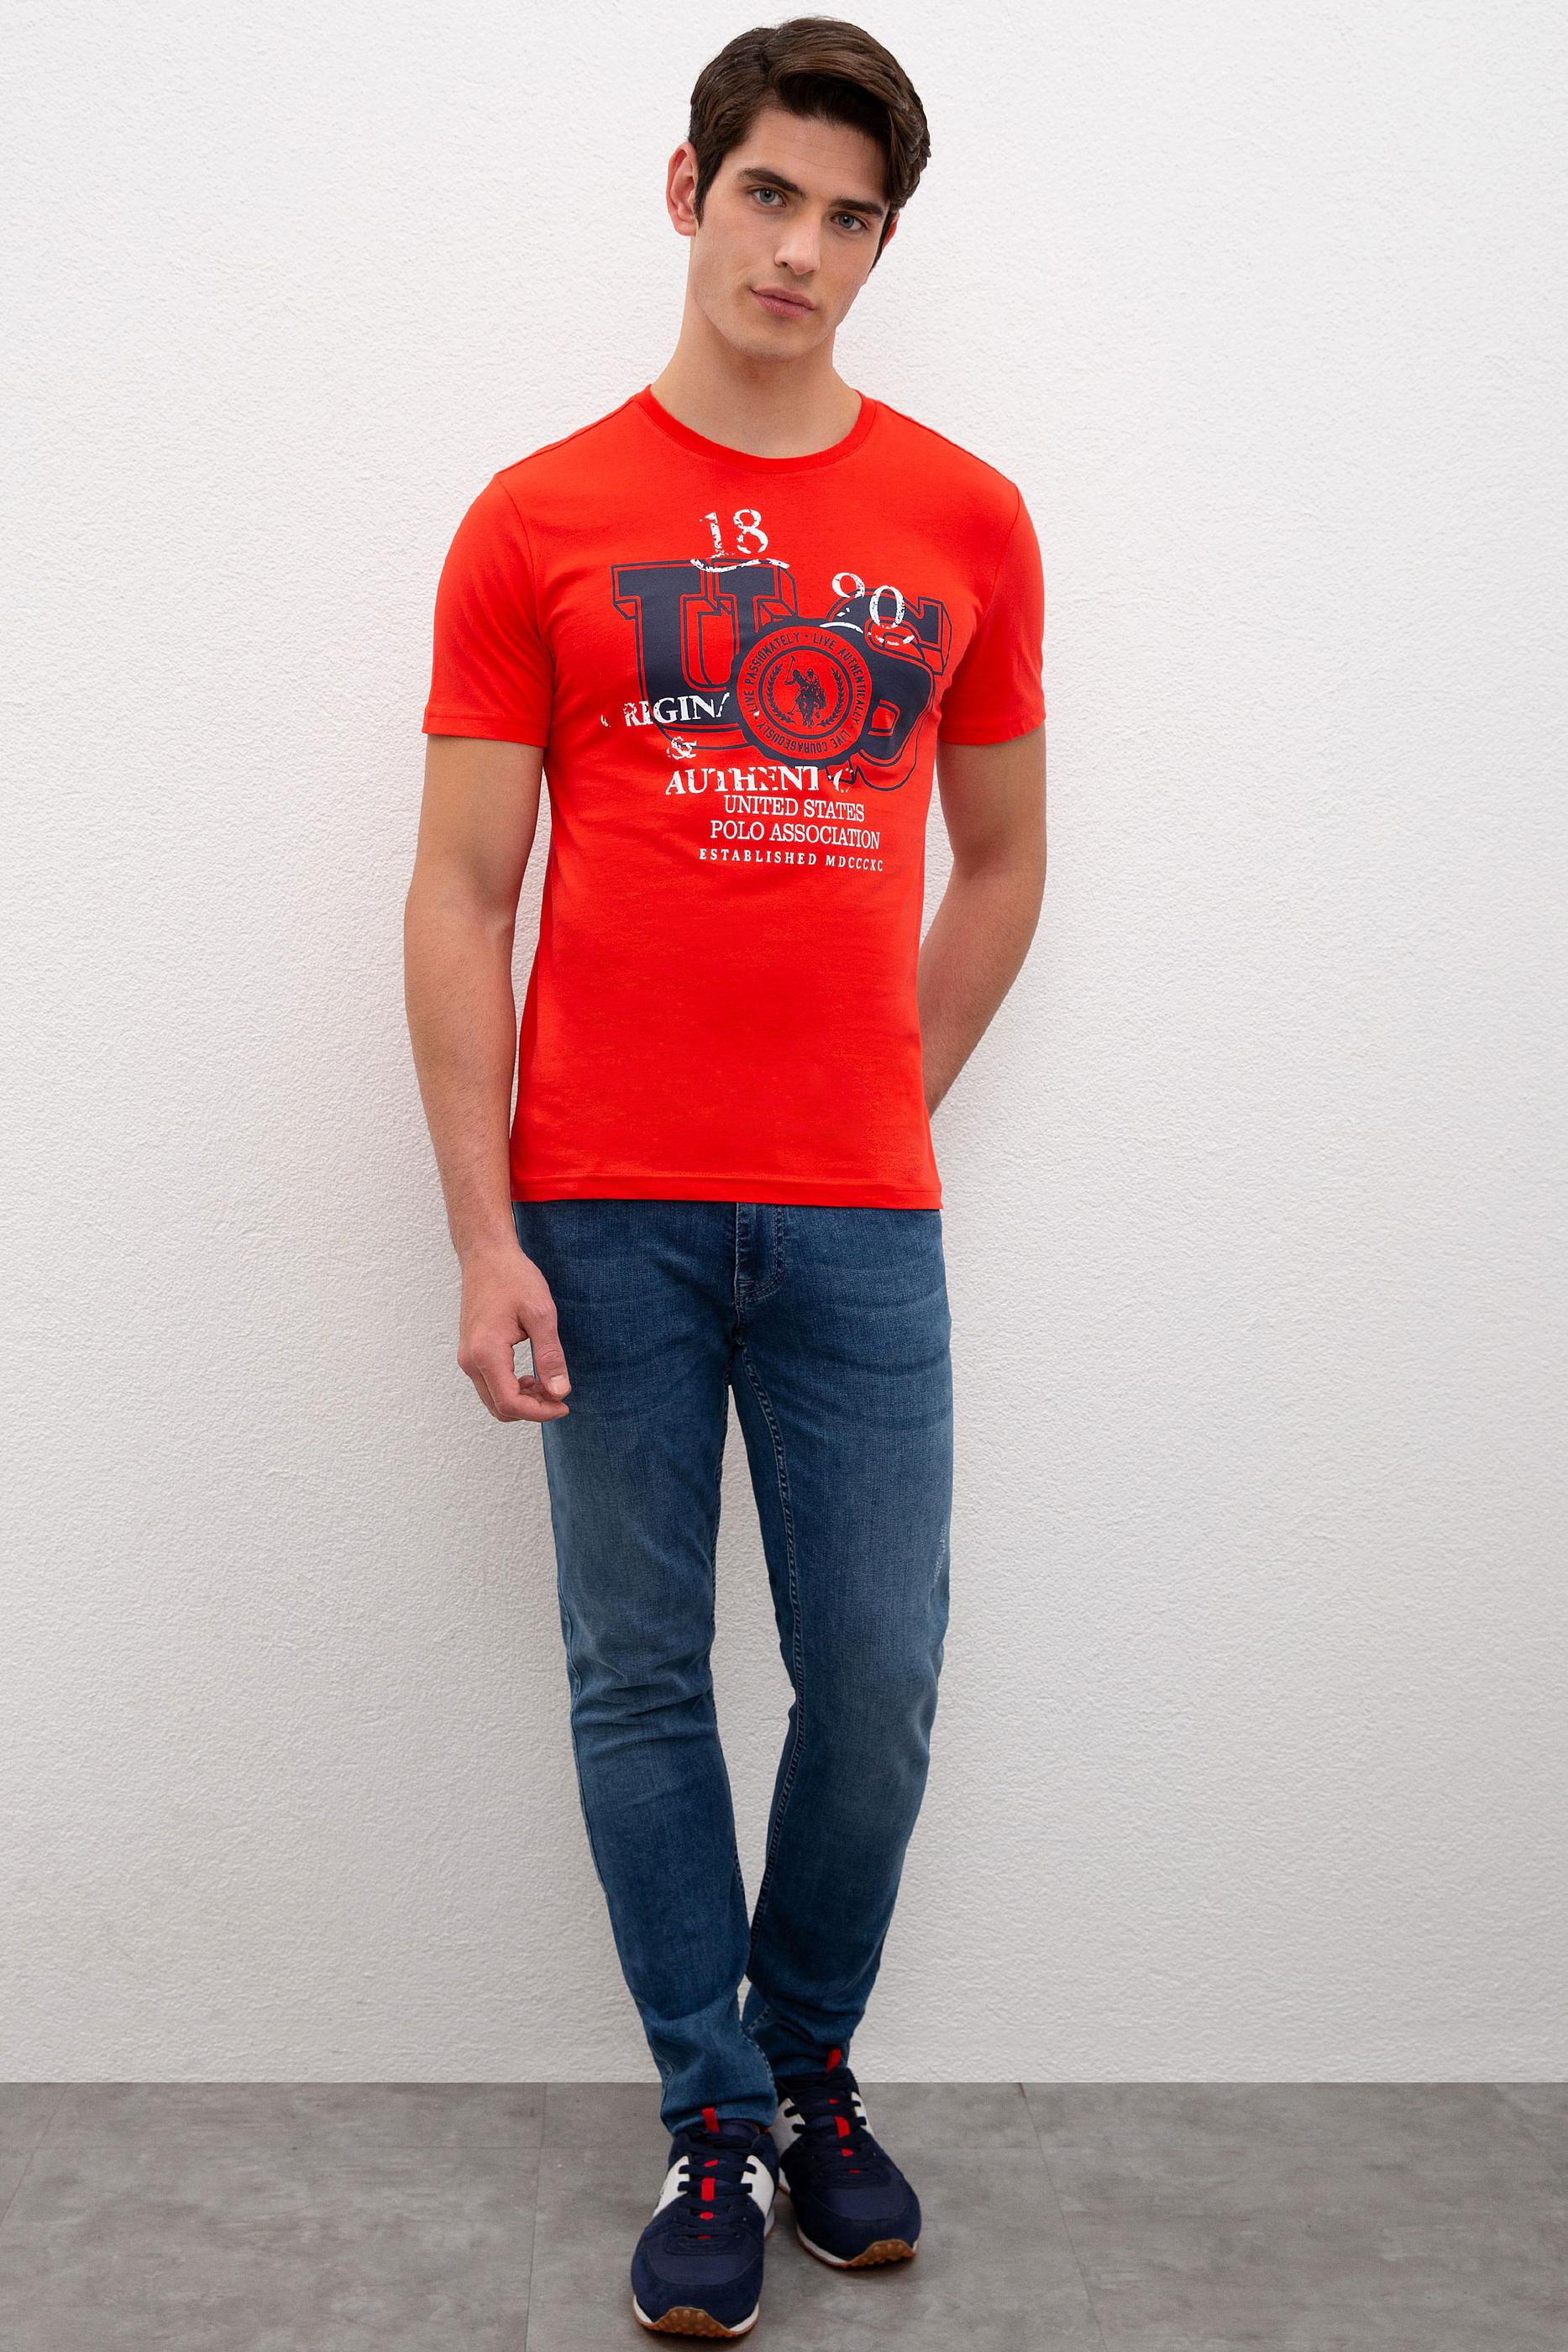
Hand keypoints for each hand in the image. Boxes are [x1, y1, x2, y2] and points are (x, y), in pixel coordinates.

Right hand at [456, 1241, 571, 1422]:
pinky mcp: (470, 1353)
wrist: (486, 1255)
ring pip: (493, 1399)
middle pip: (499, 1407)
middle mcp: (470, 1360)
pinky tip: (532, 1376)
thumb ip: (550, 1355)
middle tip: (559, 1395)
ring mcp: (467, 1357)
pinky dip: (511, 1389)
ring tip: (548, 1384)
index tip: (564, 1405)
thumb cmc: (513, 1278)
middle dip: (532, 1409)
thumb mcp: (541, 1314)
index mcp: (486, 1352)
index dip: (540, 1412)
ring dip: (522, 1401)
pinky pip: (489, 1385)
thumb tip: (560, 1392)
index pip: (510, 1402)